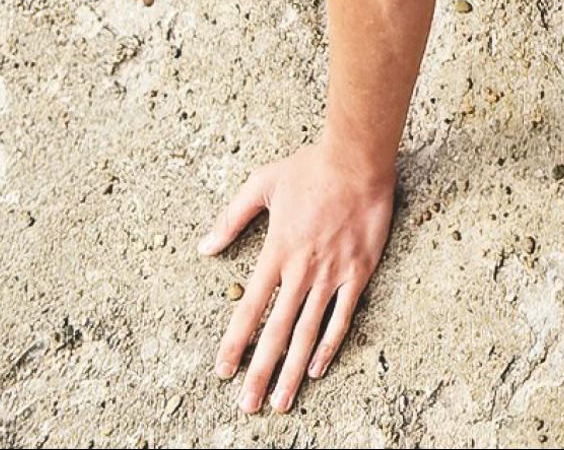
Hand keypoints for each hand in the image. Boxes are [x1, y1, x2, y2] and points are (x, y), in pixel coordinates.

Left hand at [202, 141, 392, 415]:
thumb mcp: (263, 183)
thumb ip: (232, 217)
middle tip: (248, 406)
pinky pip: (342, 316)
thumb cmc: (311, 167)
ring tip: (281, 402)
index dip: (235, 342)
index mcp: (277, 250)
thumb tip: (205, 247)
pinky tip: (317, 368)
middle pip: (276, 331)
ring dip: (293, 371)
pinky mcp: (358, 272)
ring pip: (307, 332)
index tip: (222, 371)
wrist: (358, 157)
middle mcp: (302, 269)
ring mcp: (332, 273)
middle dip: (261, 372)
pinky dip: (328, 345)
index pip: (250, 307)